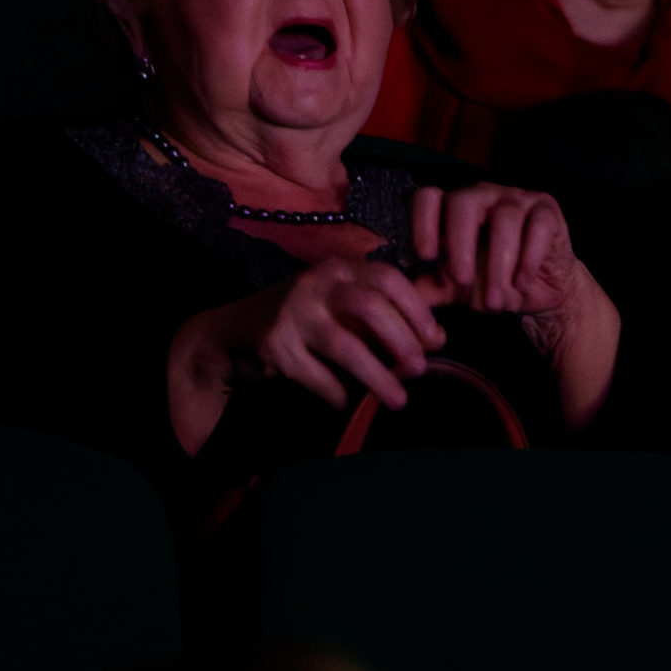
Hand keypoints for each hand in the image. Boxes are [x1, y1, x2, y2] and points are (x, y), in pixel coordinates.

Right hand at [168, 258, 448, 456]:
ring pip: (346, 345)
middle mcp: (316, 285)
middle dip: (401, 341)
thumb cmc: (304, 318)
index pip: (388, 278)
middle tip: (418, 370)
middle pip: (369, 307)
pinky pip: (317, 376)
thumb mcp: (340, 304)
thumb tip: (437, 339)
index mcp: (339, 269)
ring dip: (377, 376)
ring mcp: (292, 315)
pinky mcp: (275, 346)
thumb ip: (385, 315)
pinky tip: (346, 401)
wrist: (233, 331)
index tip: (435, 340)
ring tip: (398, 400)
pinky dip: (337, 393)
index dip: (416, 309)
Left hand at [410, 183, 590, 319]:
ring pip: (505, 218)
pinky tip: (522, 283)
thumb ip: (427, 288)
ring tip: (495, 302)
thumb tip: (393, 295)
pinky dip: (529, 258)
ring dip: (498, 264)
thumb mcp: (454, 290)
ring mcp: (516, 199)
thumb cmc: (492, 283)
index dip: (422, 221)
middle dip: (460, 243)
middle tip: (461, 281)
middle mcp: (482, 197)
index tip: (424, 256)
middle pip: (464, 201)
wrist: (537, 294)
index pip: (429, 197)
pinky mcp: (547, 212)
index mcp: (453, 210)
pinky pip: (538, 226)